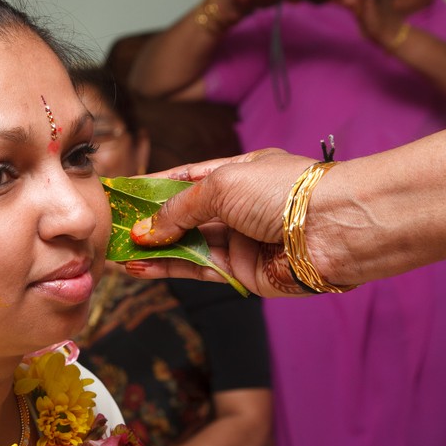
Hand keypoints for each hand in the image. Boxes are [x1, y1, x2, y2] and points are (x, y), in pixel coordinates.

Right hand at [126, 150, 322, 297]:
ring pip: (186, 245)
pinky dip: (167, 269)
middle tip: (113, 229)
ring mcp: (240, 240)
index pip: (186, 178)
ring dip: (152, 248)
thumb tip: (145, 231)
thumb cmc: (282, 192)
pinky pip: (197, 270)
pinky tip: (138, 267)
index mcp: (238, 173)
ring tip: (117, 251)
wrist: (333, 229)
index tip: (122, 194)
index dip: (153, 186)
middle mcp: (238, 206)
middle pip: (184, 215)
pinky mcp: (242, 272)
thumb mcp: (221, 185)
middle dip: (149, 222)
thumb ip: (178, 209)